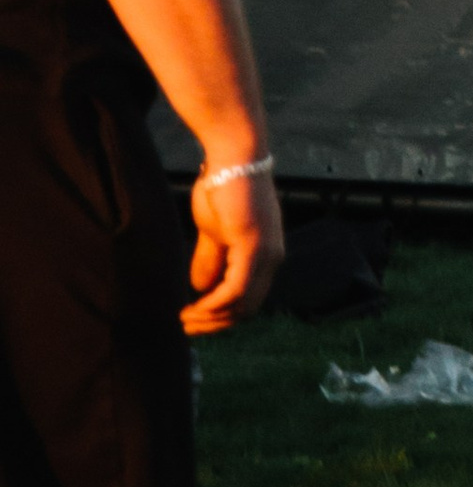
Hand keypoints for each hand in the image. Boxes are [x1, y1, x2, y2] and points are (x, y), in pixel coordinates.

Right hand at [183, 161, 282, 332]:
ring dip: (212, 318)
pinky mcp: (254, 246)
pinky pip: (237, 289)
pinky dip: (216, 304)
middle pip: (247, 309)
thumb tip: (200, 289)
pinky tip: (196, 307)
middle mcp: (272, 259)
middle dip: (215, 324)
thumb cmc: (223, 188)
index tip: (194, 323)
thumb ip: (211, 260)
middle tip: (187, 328)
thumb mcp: (213, 232)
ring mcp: (266, 254)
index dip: (221, 317)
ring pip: (242, 304)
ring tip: (185, 319)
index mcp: (265, 256)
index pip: (248, 300)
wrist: (233, 157)